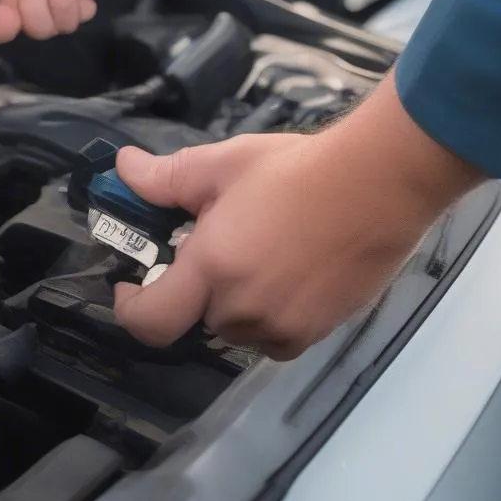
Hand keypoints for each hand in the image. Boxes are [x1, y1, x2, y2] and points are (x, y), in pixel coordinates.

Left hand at [113, 76, 484, 359]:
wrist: (376, 184)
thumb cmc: (294, 170)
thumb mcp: (220, 164)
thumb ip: (164, 177)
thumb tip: (124, 169)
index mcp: (213, 268)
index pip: (152, 321)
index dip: (131, 309)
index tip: (131, 287)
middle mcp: (244, 309)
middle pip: (198, 317)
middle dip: (197, 286)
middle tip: (215, 243)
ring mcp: (285, 326)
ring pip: (237, 328)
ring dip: (234, 301)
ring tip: (256, 253)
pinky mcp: (319, 332)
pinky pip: (275, 336)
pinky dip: (269, 314)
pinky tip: (286, 273)